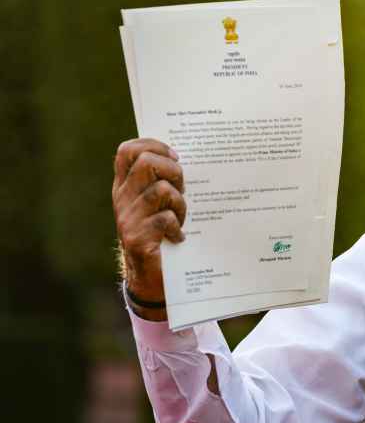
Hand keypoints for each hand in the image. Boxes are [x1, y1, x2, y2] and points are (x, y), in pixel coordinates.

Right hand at [112, 138, 185, 317]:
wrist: (149, 277)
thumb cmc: (161, 234)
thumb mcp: (158, 203)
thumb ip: (162, 181)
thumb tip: (184, 159)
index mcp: (125, 186)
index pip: (128, 150)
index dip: (153, 145)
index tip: (175, 157)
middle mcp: (122, 198)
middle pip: (146, 162)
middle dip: (173, 170)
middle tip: (183, 189)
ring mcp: (127, 218)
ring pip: (161, 190)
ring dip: (180, 203)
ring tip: (181, 218)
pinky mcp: (137, 238)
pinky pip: (166, 219)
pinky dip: (178, 227)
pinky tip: (178, 237)